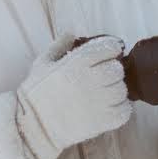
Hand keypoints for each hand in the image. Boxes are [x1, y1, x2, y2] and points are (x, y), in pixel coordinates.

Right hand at [17, 34, 131, 158]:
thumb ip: (59, 45)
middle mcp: (91, 79)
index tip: (107, 55)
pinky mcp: (103, 121)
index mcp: (77, 62)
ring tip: (105, 94)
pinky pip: (124, 111)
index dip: (111, 50)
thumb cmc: (35, 93)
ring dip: (116, 90)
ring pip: (123, 90)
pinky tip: (109, 108)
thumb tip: (71, 32)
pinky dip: (121, 109)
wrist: (32, 126)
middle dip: (112, 71)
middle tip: (103, 76)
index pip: (110, 48)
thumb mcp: (42, 63)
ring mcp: (99, 101)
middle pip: (118, 69)